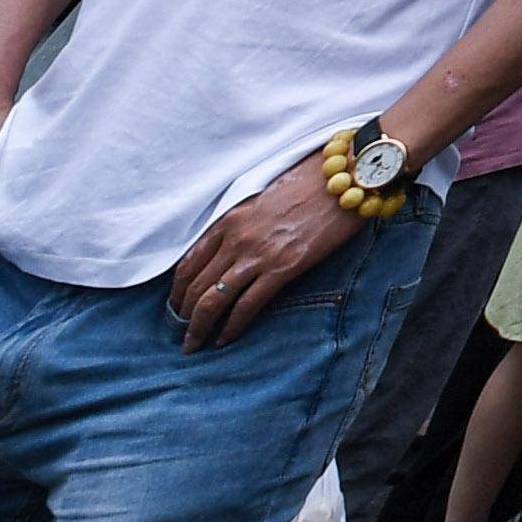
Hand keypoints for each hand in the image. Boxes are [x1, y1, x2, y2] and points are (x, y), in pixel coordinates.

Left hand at [166, 155, 366, 348]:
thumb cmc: (310, 183)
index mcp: (229, 220)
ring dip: (199, 327)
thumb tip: (234, 247)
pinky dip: (232, 327)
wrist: (345, 176)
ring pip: (213, 300)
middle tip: (182, 335)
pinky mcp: (283, 267)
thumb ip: (244, 223)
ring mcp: (258, 254)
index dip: (177, 291)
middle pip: (195, 286)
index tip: (175, 307)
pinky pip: (247, 305)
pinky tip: (225, 339)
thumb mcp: (264, 198)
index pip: (188, 263)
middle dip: (183, 315)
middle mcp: (236, 239)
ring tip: (195, 345)